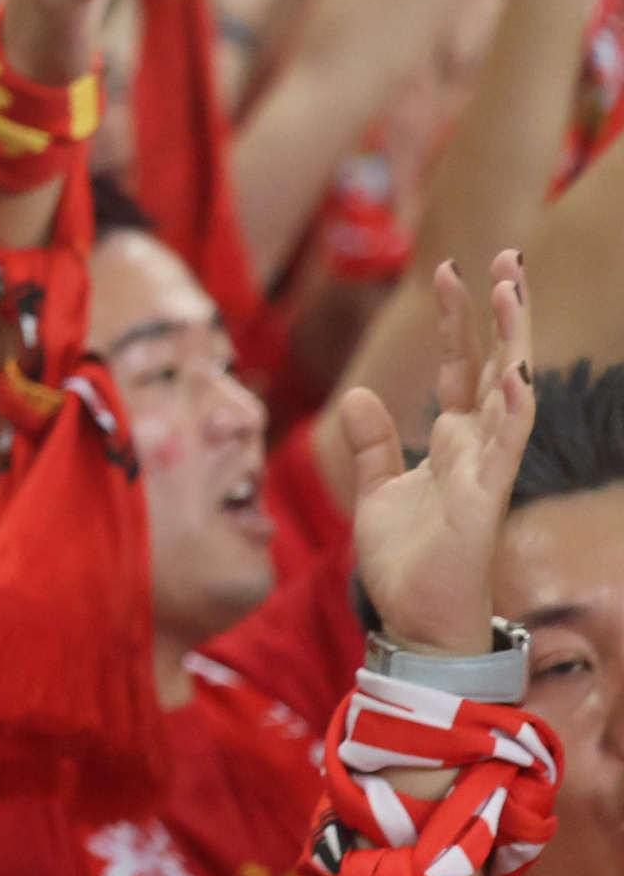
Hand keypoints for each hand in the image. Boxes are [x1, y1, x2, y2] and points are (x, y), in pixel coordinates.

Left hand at [338, 252, 533, 655]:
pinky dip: (511, 409)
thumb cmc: (408, 560)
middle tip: (505, 256)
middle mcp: (476, 447)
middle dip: (500, 313)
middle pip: (495, 364)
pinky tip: (516, 372)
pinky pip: (504, 448)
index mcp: (452, 442)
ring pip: (509, 392)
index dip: (458, 321)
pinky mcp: (484, 499)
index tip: (449, 270)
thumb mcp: (376, 490)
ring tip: (513, 290)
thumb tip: (359, 394)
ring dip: (512, 341)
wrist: (415, 619)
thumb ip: (372, 443)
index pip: (461, 367)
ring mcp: (485, 470)